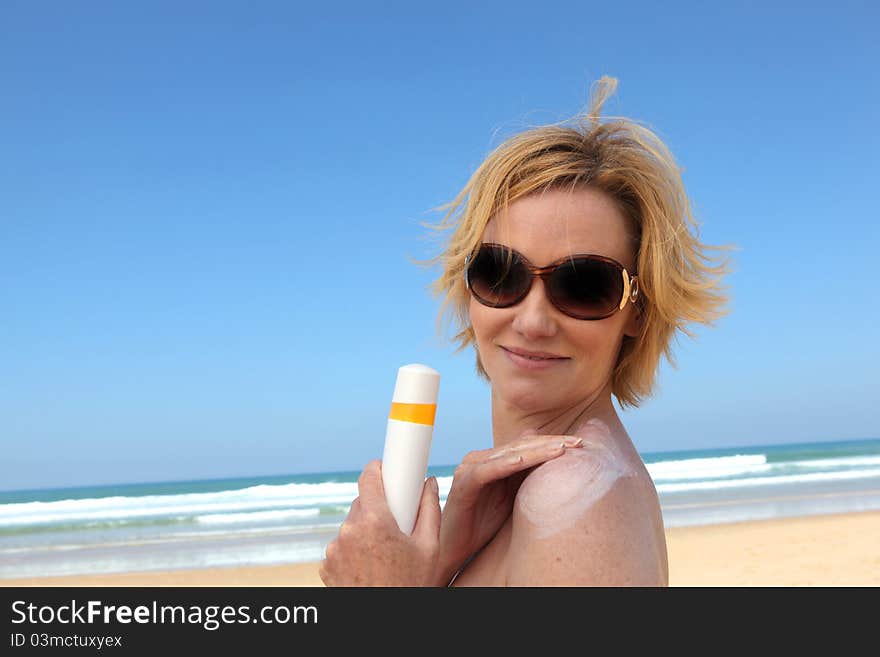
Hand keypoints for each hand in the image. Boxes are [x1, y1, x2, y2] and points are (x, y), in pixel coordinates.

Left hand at [319, 460, 440, 586]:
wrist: (383, 627)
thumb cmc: (409, 587)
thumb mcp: (429, 549)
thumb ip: (430, 509)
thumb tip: (429, 483)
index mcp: (375, 521)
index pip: (369, 475)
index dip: (379, 470)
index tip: (387, 471)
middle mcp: (349, 531)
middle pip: (363, 502)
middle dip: (379, 508)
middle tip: (397, 526)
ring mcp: (334, 549)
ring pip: (352, 525)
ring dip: (366, 531)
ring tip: (385, 555)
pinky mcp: (326, 565)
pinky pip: (342, 546)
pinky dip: (354, 551)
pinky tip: (371, 567)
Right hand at [436, 433, 582, 583]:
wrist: (454, 548)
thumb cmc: (484, 524)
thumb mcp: (512, 499)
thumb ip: (527, 479)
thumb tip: (554, 460)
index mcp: (494, 460)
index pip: (528, 446)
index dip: (554, 444)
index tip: (581, 444)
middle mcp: (481, 459)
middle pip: (521, 447)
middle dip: (551, 444)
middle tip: (578, 442)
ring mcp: (470, 469)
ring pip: (508, 455)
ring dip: (535, 451)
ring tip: (560, 448)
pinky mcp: (463, 483)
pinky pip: (487, 471)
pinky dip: (504, 464)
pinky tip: (522, 461)